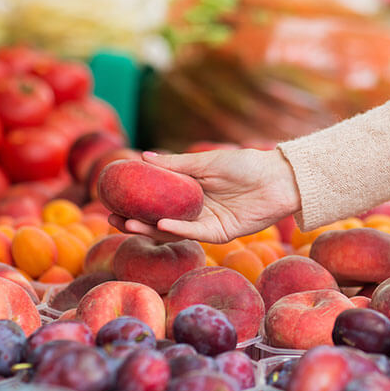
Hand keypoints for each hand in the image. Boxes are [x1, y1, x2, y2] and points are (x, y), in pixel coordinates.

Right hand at [109, 149, 300, 242]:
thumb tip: (143, 156)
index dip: (134, 201)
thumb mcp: (206, 161)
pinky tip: (160, 224)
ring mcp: (207, 223)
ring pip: (173, 230)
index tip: (111, 198)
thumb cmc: (246, 165)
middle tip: (111, 216)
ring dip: (149, 228)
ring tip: (127, 222)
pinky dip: (177, 230)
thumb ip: (177, 163)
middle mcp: (195, 210)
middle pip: (158, 219)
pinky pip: (195, 234)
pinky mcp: (220, 233)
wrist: (278, 178)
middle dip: (134, 220)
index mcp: (191, 191)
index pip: (156, 199)